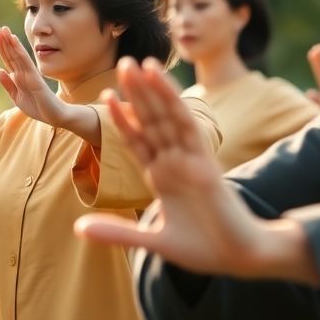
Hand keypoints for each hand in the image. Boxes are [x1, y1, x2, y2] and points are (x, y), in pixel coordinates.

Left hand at [0, 26, 67, 126]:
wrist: (54, 116)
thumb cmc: (37, 107)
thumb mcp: (17, 97)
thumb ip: (8, 84)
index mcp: (19, 77)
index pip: (8, 59)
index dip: (2, 48)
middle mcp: (24, 73)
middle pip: (12, 55)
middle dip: (5, 42)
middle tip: (0, 28)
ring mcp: (29, 74)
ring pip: (17, 55)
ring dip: (10, 42)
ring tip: (4, 30)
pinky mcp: (35, 78)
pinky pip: (25, 62)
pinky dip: (19, 51)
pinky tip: (14, 41)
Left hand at [74, 57, 301, 278]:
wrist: (240, 257)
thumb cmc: (203, 249)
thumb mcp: (151, 242)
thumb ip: (116, 232)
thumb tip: (78, 229)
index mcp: (163, 177)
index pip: (138, 141)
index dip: (122, 119)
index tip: (104, 95)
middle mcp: (174, 163)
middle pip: (150, 121)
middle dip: (136, 93)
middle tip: (121, 62)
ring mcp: (189, 159)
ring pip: (166, 116)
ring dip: (152, 89)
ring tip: (137, 62)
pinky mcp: (204, 160)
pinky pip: (185, 124)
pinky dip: (172, 101)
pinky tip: (159, 80)